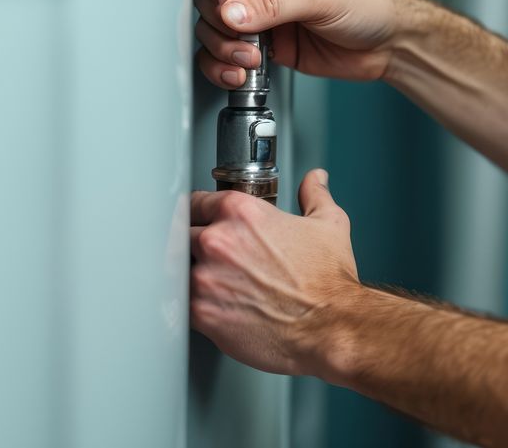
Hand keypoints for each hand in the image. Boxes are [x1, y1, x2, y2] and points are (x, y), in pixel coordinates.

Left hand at [189, 169, 360, 376]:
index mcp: (241, 213)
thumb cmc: (329, 281)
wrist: (331, 326)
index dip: (199, 212)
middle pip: (179, 233)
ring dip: (186, 273)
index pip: (196, 202)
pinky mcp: (201, 313)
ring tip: (208, 282)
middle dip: (189, 243)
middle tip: (206, 256)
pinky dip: (190, 304)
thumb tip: (316, 180)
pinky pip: (179, 303)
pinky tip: (209, 305)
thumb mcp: (329, 224)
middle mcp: (218, 241)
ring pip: (175, 268)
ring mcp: (205, 278)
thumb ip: (314, 196)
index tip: (202, 222)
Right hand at [193, 0, 419, 86]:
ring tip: (248, 61)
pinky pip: (227, 57)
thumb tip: (232, 12)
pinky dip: (224, 68)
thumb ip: (273, 7)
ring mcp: (261, 18)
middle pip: (211, 0)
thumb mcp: (320, 0)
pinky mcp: (266, 47)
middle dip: (219, 25)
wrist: (389, 44)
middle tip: (243, 40)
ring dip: (222, 50)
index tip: (226, 6)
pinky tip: (240, 75)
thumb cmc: (368, 4)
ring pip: (214, 31)